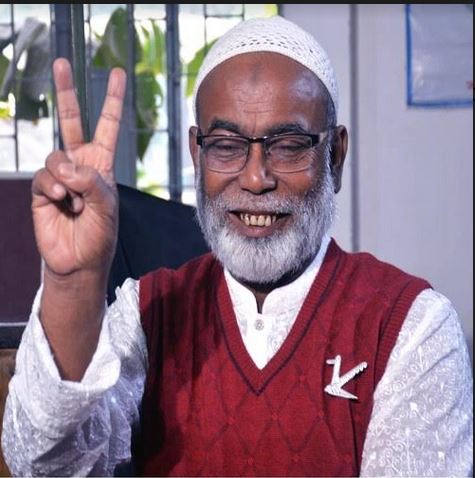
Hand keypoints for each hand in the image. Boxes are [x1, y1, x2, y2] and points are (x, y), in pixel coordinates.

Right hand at [31, 58, 125, 276]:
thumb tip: (67, 166)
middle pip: (71, 122)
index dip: (112, 101)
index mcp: (101, 165)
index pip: (107, 127)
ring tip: (73, 201)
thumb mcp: (107, 207)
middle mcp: (80, 165)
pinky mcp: (40, 189)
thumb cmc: (99, 234)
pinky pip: (43, 175)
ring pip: (55, 155)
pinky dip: (53, 187)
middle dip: (66, 92)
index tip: (119, 74)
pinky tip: (60, 200)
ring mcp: (59, 176)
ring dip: (66, 179)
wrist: (78, 260)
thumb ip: (92, 183)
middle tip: (62, 62)